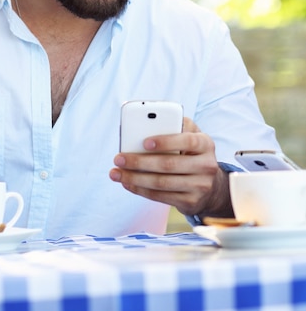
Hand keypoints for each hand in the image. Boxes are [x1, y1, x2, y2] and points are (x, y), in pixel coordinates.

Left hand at [109, 117, 233, 217]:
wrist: (210, 186)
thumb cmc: (190, 153)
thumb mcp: (189, 135)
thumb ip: (174, 126)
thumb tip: (144, 125)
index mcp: (205, 143)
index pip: (186, 140)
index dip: (166, 142)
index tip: (144, 142)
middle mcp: (206, 165)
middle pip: (169, 164)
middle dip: (139, 162)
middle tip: (118, 158)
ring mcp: (200, 186)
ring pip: (162, 182)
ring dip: (135, 178)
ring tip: (116, 173)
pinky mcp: (191, 202)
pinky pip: (161, 196)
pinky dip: (141, 190)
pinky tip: (127, 183)